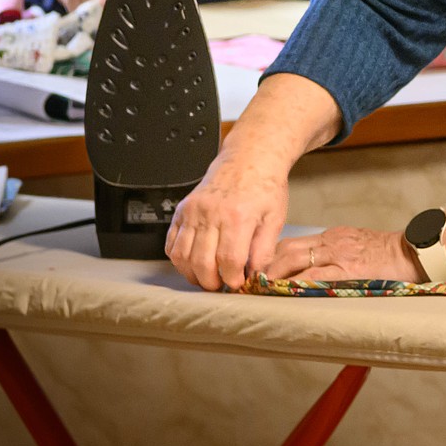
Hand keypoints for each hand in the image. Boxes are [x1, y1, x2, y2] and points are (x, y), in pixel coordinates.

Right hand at [164, 147, 289, 290]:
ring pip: (182, 256)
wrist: (248, 159)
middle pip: (202, 262)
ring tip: (207, 277)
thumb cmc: (264, 187)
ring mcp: (193, 211)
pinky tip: (193, 263)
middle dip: (212, 282)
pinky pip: (171, 243)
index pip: (229, 260)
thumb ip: (264, 250)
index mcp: (238, 216)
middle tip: (222, 285)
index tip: (238, 284)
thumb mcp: (274, 219)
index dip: (232, 279)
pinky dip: (179, 259)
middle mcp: (211, 213)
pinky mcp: (182, 210)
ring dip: (193, 274)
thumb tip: (254, 276)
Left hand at [266, 226, 420, 283]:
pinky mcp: (346, 269)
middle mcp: (331, 242)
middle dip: (267, 265)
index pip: (294, 243)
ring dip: (274, 275)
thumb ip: (336, 255)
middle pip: (288, 248)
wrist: (412, 253)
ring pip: (295, 260)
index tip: (259, 270)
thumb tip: (314, 271)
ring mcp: (338, 255)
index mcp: (333, 236)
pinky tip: (283, 293)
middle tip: (251, 281)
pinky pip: (314, 276)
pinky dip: (295, 284)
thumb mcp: (357, 246)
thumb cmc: (388, 255)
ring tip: (260, 289)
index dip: (273, 256)